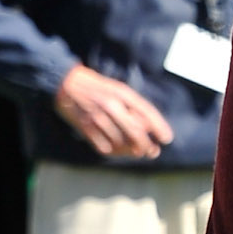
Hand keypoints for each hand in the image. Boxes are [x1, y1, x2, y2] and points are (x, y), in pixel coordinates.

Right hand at [53, 64, 174, 159]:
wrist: (65, 82)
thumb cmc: (96, 87)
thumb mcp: (118, 89)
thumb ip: (133, 106)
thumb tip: (149, 127)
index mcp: (121, 93)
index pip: (146, 111)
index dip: (160, 127)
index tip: (167, 139)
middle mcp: (111, 105)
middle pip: (136, 132)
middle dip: (147, 146)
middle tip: (152, 151)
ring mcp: (98, 117)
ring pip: (121, 143)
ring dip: (131, 151)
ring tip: (136, 152)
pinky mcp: (86, 127)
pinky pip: (104, 147)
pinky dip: (113, 151)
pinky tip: (117, 150)